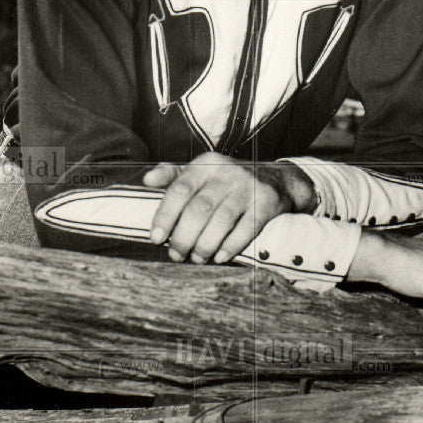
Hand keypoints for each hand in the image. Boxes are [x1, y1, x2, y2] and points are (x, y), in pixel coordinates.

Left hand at [142, 154, 313, 263]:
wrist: (276, 180)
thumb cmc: (227, 180)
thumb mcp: (201, 171)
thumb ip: (173, 175)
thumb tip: (146, 180)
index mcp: (206, 164)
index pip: (180, 189)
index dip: (165, 216)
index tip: (155, 238)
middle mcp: (226, 173)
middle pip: (199, 209)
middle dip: (183, 237)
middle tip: (176, 254)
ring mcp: (247, 188)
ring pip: (221, 221)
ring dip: (204, 245)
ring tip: (196, 258)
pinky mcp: (265, 204)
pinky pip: (246, 229)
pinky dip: (230, 246)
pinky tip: (219, 257)